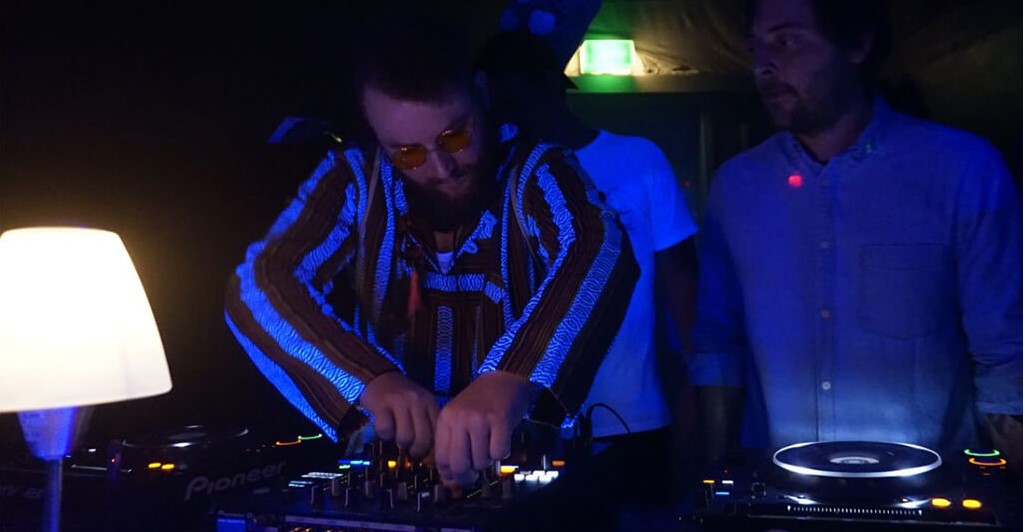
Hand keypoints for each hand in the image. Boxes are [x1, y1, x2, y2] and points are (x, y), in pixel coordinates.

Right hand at [360, 371, 438, 457]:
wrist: (379, 377)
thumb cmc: (401, 397)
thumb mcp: (420, 406)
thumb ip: (428, 425)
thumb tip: (431, 457)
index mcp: (430, 403)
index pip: (438, 432)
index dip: (433, 450)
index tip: (428, 457)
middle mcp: (417, 401)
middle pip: (423, 438)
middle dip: (417, 451)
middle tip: (412, 451)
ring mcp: (399, 402)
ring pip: (405, 437)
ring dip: (400, 443)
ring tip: (398, 437)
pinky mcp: (381, 405)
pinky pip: (386, 431)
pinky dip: (385, 435)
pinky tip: (386, 429)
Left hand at [434, 371, 533, 485]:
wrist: (505, 377)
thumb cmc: (482, 402)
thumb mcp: (460, 418)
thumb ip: (454, 444)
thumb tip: (451, 479)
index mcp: (446, 419)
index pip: (442, 458)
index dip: (450, 474)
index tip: (457, 478)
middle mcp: (460, 419)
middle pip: (459, 464)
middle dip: (467, 476)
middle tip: (475, 474)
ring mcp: (479, 419)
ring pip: (481, 461)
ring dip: (487, 461)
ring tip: (490, 446)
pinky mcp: (499, 420)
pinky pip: (498, 453)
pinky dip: (501, 452)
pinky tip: (501, 440)